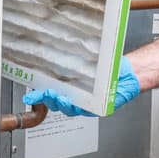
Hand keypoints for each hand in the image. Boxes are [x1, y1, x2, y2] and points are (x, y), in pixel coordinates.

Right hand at [20, 57, 140, 115]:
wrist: (128, 73)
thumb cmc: (108, 68)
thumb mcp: (87, 61)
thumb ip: (72, 59)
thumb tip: (54, 47)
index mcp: (71, 88)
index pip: (51, 94)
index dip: (38, 97)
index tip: (30, 96)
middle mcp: (77, 98)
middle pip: (58, 104)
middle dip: (50, 100)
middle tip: (46, 93)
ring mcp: (88, 105)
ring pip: (71, 109)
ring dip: (64, 104)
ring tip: (60, 97)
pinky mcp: (101, 108)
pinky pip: (89, 110)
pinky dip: (83, 107)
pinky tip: (79, 103)